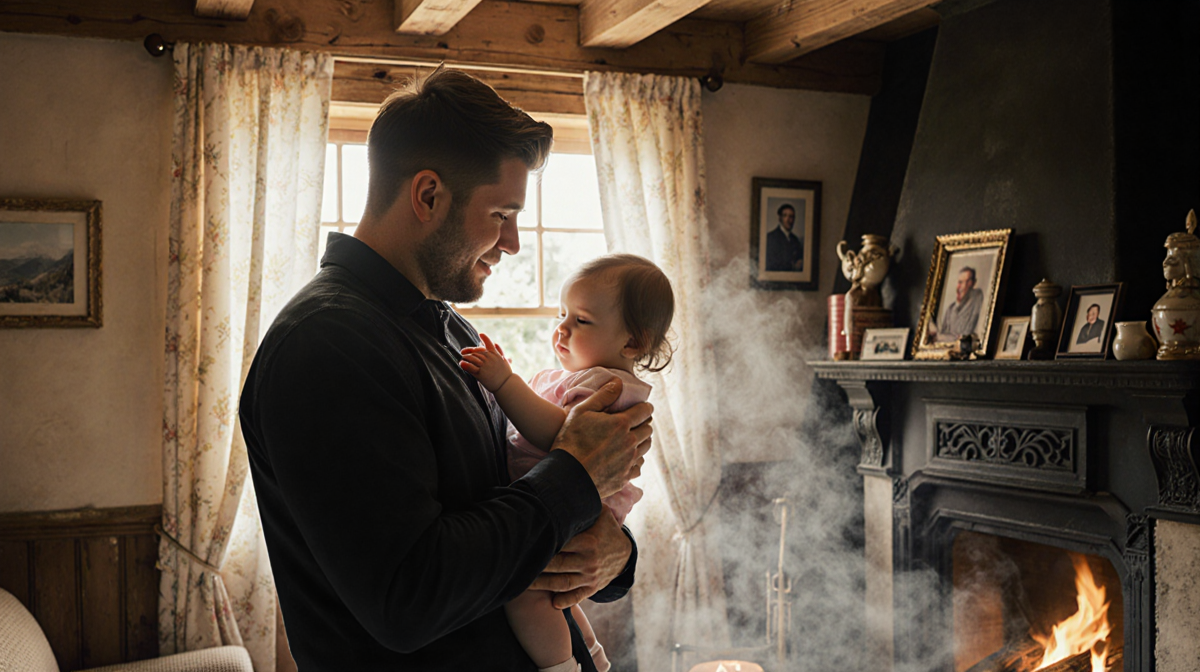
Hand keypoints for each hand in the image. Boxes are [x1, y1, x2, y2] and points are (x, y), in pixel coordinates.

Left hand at [459, 333, 513, 391]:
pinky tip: (461, 363)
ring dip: (465, 357)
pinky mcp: (480, 373)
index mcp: (495, 354)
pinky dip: (465, 365)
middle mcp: (489, 358)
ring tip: (462, 358)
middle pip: (476, 351)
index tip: (480, 334)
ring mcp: (484, 365)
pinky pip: (470, 367)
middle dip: (468, 350)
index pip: (489, 343)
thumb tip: (498, 345)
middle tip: (463, 351)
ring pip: (472, 357)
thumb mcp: (505, 362)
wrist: (506, 384)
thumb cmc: (506, 374)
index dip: (484, 338)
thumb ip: (500, 353)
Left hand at [528, 508, 631, 608]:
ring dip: (543, 585)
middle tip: (518, 564)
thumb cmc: (606, 529)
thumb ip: (585, 503)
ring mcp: (591, 576)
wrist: (626, 554)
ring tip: (524, 584)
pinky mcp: (593, 587)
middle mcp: (589, 560)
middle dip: (537, 566)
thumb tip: (566, 485)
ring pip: (563, 583)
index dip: (543, 543)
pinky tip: (552, 603)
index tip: (526, 542)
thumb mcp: (600, 514)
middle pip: (558, 564)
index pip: (561, 543)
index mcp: (589, 541)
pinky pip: (577, 596)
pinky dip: (565, 601)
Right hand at [551, 379, 652, 498]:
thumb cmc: (571, 441)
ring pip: (645, 448)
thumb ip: (603, 395)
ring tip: (631, 438)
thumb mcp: (581, 411)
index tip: (643, 407)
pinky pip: (638, 466)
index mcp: (622, 424)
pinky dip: (635, 460)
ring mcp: (629, 462)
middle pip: (648, 429)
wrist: (566, 476)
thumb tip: (618, 382)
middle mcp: (630, 443)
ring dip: (641, 441)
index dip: (645, 407)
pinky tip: (626, 458)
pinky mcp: (625, 477)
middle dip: (644, 423)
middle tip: (635, 422)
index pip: (645, 411)